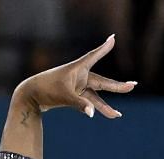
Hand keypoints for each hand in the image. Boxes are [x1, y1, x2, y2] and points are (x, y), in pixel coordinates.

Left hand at [17, 35, 135, 119]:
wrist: (30, 96)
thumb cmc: (46, 90)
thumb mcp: (63, 97)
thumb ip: (79, 104)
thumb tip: (92, 113)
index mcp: (77, 69)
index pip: (94, 56)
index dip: (104, 48)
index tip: (113, 38)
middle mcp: (80, 77)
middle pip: (102, 83)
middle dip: (117, 87)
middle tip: (133, 85)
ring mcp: (77, 87)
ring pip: (95, 97)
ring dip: (105, 107)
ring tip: (117, 116)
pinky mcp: (73, 96)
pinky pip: (87, 103)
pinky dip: (92, 109)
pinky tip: (103, 115)